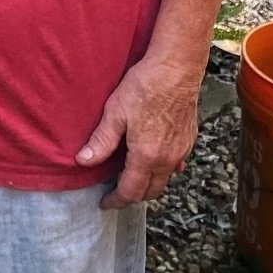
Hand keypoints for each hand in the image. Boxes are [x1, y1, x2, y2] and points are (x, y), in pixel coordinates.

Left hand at [76, 56, 199, 207]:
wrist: (177, 69)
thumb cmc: (145, 87)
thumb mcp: (116, 113)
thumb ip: (101, 141)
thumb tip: (83, 161)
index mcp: (147, 157)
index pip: (131, 191)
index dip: (116, 201)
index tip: (105, 203)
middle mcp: (167, 160)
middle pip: (151, 192)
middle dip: (133, 197)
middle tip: (117, 192)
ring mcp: (181, 150)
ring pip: (165, 180)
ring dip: (149, 184)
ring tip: (132, 176)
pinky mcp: (189, 139)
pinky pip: (176, 165)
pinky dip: (163, 169)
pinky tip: (154, 159)